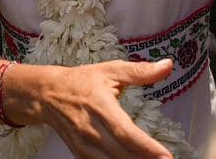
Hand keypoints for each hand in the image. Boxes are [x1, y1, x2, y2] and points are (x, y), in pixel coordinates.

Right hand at [37, 60, 173, 157]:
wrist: (47, 94)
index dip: (146, 147)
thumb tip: (167, 66)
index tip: (165, 155)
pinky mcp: (80, 154)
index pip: (125, 132)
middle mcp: (91, 129)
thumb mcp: (110, 70)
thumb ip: (140, 71)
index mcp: (100, 106)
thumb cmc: (81, 81)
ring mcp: (84, 145)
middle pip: (121, 153)